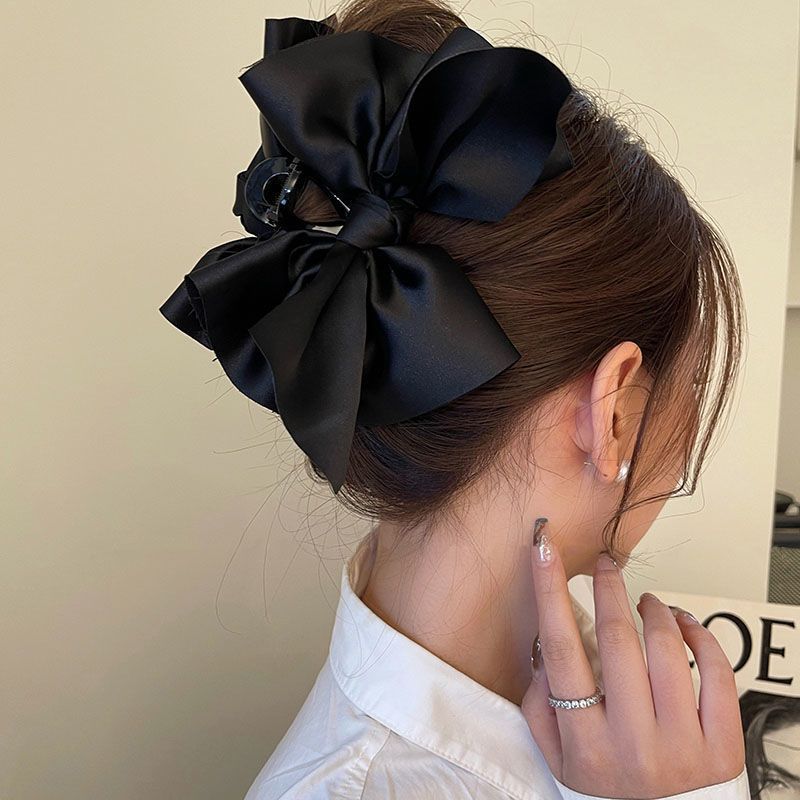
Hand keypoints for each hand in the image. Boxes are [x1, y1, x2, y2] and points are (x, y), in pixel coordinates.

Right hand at [520, 520, 745, 798]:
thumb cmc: (607, 788)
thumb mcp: (557, 757)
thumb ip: (539, 705)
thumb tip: (547, 650)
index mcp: (586, 745)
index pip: (562, 650)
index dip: (549, 591)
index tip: (544, 550)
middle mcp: (633, 745)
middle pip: (618, 639)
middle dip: (608, 587)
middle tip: (606, 565)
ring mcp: (682, 747)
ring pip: (667, 650)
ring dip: (654, 610)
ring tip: (645, 601)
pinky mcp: (723, 747)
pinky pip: (717, 673)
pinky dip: (699, 636)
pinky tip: (683, 624)